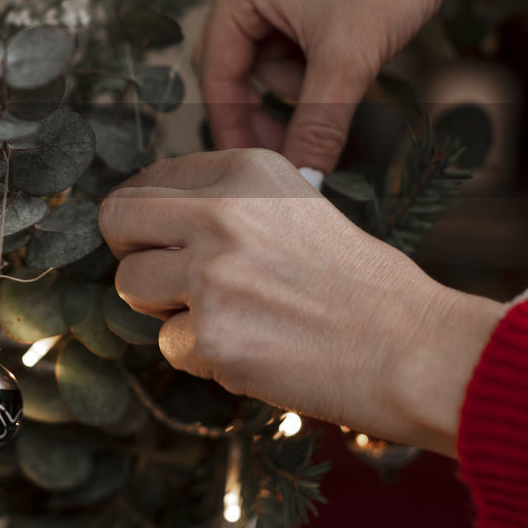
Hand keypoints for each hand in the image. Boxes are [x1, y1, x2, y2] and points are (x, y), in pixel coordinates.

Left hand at [98, 150, 503, 455]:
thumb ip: (225, 202)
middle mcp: (220, 214)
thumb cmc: (359, 282)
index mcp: (243, 171)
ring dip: (163, 307)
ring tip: (224, 314)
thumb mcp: (296, 205)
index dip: (148, 216)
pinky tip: (253, 348)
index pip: (147, 181)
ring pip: (130, 285)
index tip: (162, 236)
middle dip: (130, 250)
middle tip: (160, 273)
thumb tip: (153, 215)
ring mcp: (211, 277)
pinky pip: (168, 345)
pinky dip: (201, 356)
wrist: (411, 346)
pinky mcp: (211, 337)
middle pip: (116, 220)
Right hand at [198, 0, 527, 170]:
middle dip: (272, 102)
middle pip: (238, 64)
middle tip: (297, 143)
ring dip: (302, 78)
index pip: (217, 73)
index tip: (252, 166)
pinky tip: (351, 52)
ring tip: (345, 74)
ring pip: (270, 52)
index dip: (234, 126)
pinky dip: (318, 56)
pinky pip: (294, 33)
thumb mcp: (347, 61)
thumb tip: (301, 182)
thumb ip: (316, 127)